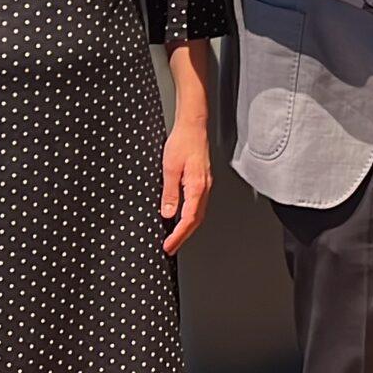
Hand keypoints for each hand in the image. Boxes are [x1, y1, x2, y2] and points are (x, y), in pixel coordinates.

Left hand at [159, 118, 212, 254]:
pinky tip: (183, 216)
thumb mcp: (169, 169)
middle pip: (196, 220)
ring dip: (187, 227)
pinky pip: (198, 204)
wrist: (193, 125)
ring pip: (199, 213)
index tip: (169, 245)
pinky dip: (190, 215)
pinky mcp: (202, 180)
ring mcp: (205, 184)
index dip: (179, 235)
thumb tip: (167, 213)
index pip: (189, 219)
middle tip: (171, 247)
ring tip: (175, 237)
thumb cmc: (183, 142)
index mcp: (197, 187)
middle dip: (184, 236)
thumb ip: (169, 193)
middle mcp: (205, 188)